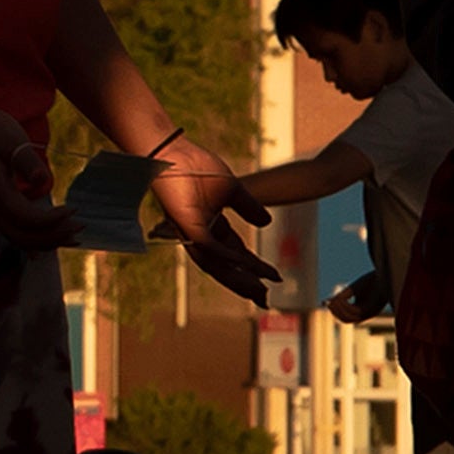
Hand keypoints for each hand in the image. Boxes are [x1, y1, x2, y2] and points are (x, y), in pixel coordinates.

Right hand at [0, 100, 60, 241]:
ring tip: (72, 236)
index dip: (52, 219)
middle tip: (80, 228)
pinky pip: (13, 226)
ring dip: (44, 239)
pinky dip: (34, 232)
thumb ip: (27, 162)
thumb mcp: (11, 139)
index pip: (26, 218)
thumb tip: (42, 181)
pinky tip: (52, 230)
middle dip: (52, 237)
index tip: (74, 208)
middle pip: (22, 236)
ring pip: (16, 236)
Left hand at [145, 134, 267, 299]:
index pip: (235, 256)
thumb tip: (266, 224)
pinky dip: (226, 256)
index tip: (277, 278)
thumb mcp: (233, 190)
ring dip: (238, 277)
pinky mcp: (186, 226)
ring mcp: (192, 233)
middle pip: (225, 267)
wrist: (177, 153)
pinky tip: (243, 263)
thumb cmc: (198, 167)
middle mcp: (201, 236)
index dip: (255, 269)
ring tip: (259, 289)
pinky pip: (208, 247)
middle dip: (246, 284)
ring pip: (216, 264)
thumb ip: (249, 208)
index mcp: (212, 228)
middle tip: (266, 299)